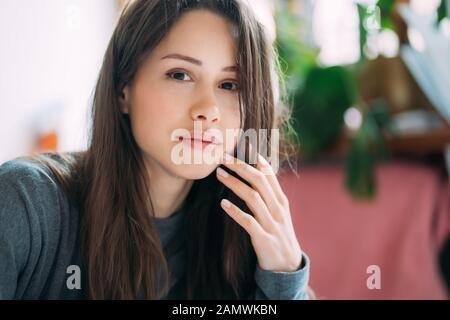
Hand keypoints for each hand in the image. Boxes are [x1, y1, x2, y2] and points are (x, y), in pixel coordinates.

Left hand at [216, 148, 302, 272]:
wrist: (288, 266)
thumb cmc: (278, 234)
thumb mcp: (277, 212)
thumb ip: (267, 194)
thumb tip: (254, 173)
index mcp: (281, 200)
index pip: (269, 173)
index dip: (256, 158)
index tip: (243, 144)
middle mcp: (277, 208)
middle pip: (259, 181)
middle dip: (241, 166)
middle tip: (223, 156)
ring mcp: (271, 223)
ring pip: (253, 197)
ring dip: (235, 184)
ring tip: (219, 174)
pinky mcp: (263, 239)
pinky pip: (249, 222)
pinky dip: (236, 212)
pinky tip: (223, 204)